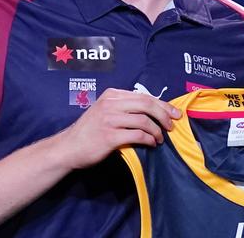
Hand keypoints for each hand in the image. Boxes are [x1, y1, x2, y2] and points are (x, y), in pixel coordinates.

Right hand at [55, 88, 180, 169]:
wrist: (68, 148)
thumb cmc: (90, 131)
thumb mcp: (105, 110)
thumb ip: (124, 107)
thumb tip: (154, 110)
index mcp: (112, 95)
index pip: (144, 96)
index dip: (162, 104)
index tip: (175, 112)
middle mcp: (111, 104)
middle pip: (147, 104)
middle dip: (164, 114)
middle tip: (172, 125)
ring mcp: (109, 119)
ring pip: (144, 120)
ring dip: (157, 130)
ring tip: (160, 138)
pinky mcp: (109, 136)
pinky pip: (137, 135)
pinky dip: (148, 139)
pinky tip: (151, 143)